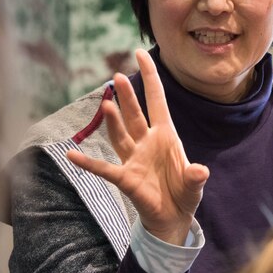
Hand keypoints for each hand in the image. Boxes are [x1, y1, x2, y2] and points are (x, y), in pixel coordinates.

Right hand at [66, 49, 208, 243]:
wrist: (174, 218)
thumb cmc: (184, 193)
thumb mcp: (194, 184)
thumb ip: (195, 177)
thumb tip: (200, 171)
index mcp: (166, 135)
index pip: (157, 100)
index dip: (150, 77)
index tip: (140, 53)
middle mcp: (147, 142)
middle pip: (135, 114)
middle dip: (128, 97)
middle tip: (117, 76)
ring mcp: (134, 159)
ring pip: (120, 134)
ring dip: (113, 120)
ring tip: (107, 104)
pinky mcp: (125, 178)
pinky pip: (104, 168)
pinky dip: (88, 162)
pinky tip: (72, 154)